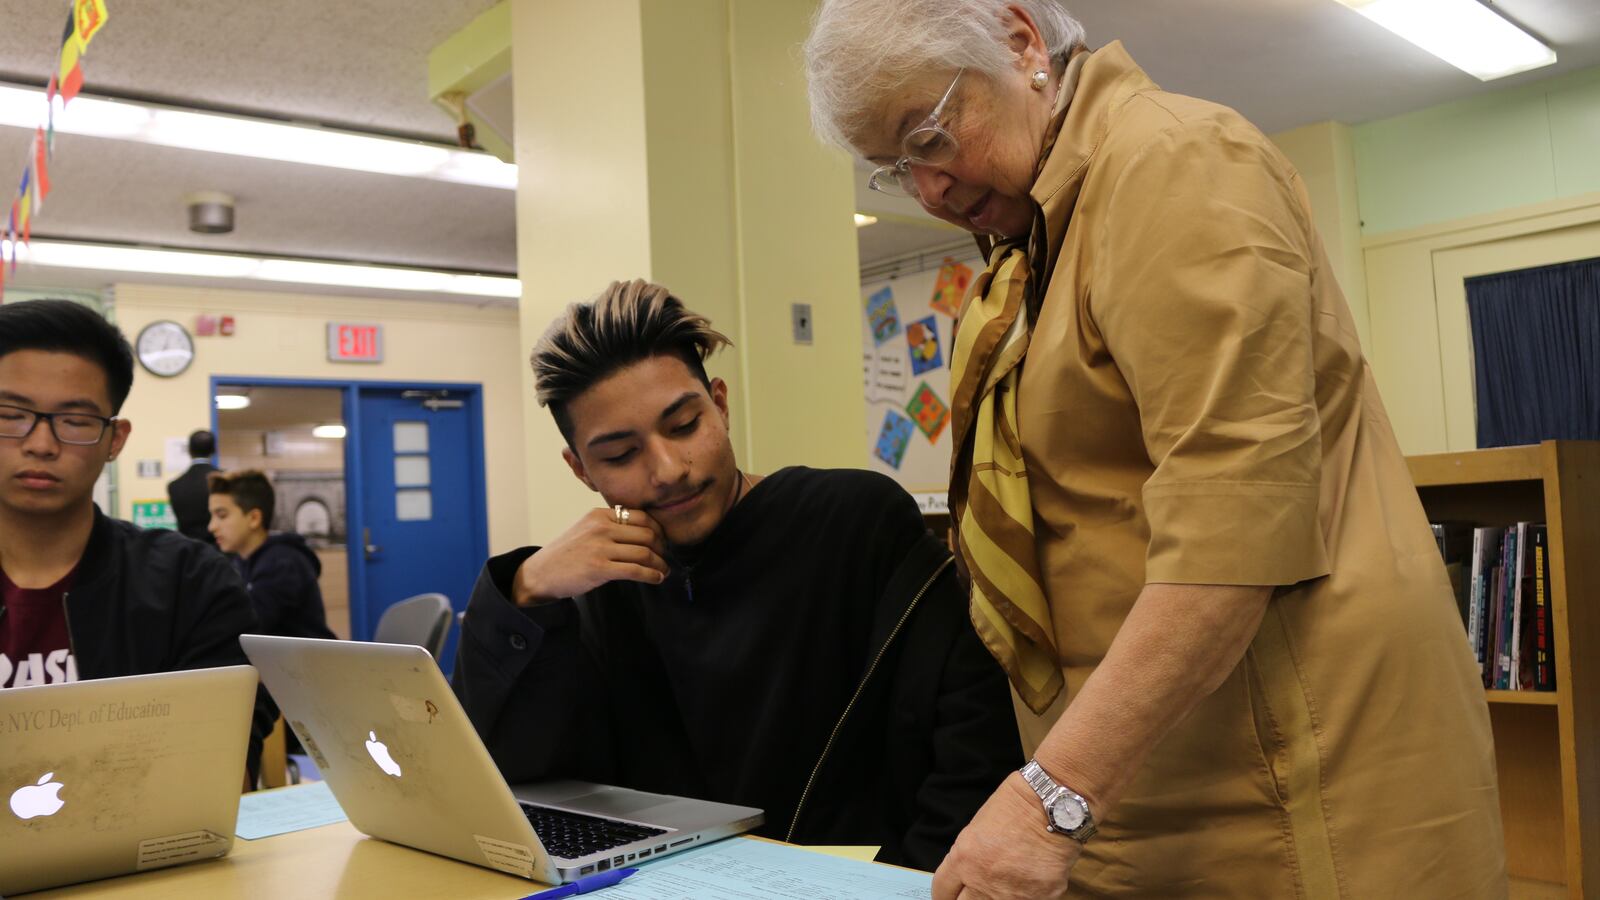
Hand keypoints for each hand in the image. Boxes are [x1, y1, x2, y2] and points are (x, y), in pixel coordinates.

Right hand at [513, 507, 668, 604]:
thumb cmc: (566, 555)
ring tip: (664, 571)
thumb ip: (609, 526)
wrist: (540, 574)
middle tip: (665, 557)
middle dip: (662, 547)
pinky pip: (635, 570)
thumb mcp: (586, 529)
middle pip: (647, 533)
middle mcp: (601, 527)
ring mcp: (600, 547)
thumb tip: (643, 532)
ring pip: (644, 552)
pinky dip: (651, 575)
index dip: (658, 529)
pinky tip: (657, 579)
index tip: (663, 541)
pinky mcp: (599, 568)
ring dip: (660, 564)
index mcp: (599, 515)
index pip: (641, 516)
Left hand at [933, 773, 1079, 899]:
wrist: (1054, 804)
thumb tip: (965, 881)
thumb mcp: (977, 829)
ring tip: (1004, 885)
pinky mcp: (1041, 898)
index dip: (944, 896)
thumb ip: (968, 859)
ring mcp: (1013, 893)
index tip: (950, 896)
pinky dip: (1025, 896)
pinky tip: (1027, 883)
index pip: (942, 892)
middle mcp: (984, 880)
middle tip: (975, 892)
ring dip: (996, 898)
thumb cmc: (1017, 807)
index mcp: (964, 858)